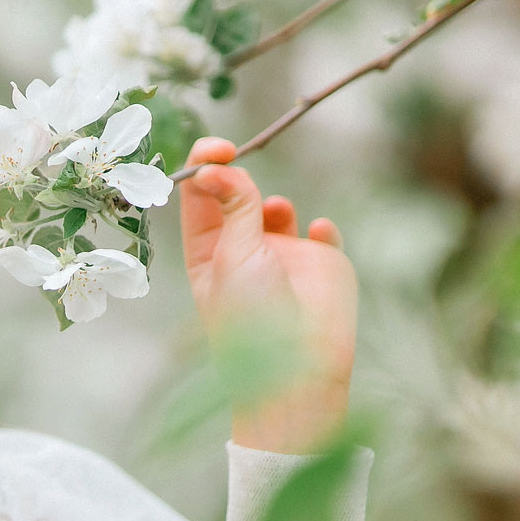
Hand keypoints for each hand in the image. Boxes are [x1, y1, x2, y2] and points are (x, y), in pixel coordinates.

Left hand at [179, 136, 356, 454]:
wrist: (300, 371)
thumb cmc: (253, 321)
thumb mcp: (234, 257)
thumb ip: (233, 208)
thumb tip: (217, 166)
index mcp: (206, 252)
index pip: (198, 198)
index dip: (204, 167)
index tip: (217, 150)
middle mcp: (242, 250)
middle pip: (234, 196)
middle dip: (236, 174)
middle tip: (236, 157)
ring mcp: (282, 256)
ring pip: (274, 209)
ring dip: (271, 202)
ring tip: (274, 215)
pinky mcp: (321, 265)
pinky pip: (321, 233)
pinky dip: (320, 227)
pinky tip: (316, 232)